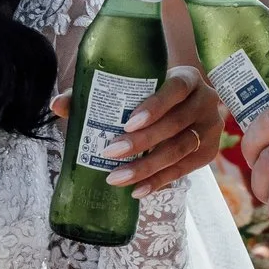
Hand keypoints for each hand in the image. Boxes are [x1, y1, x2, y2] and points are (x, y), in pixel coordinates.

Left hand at [49, 65, 218, 196]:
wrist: (186, 106)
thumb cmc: (151, 94)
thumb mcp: (134, 87)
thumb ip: (96, 94)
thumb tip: (57, 105)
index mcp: (187, 78)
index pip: (175, 89)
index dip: (154, 106)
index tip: (127, 122)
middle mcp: (205, 101)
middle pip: (176, 124)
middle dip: (142, 142)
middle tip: (110, 153)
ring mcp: (210, 128)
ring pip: (180, 150)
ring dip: (147, 167)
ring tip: (117, 178)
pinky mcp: (209, 153)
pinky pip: (184, 170)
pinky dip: (159, 181)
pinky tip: (137, 191)